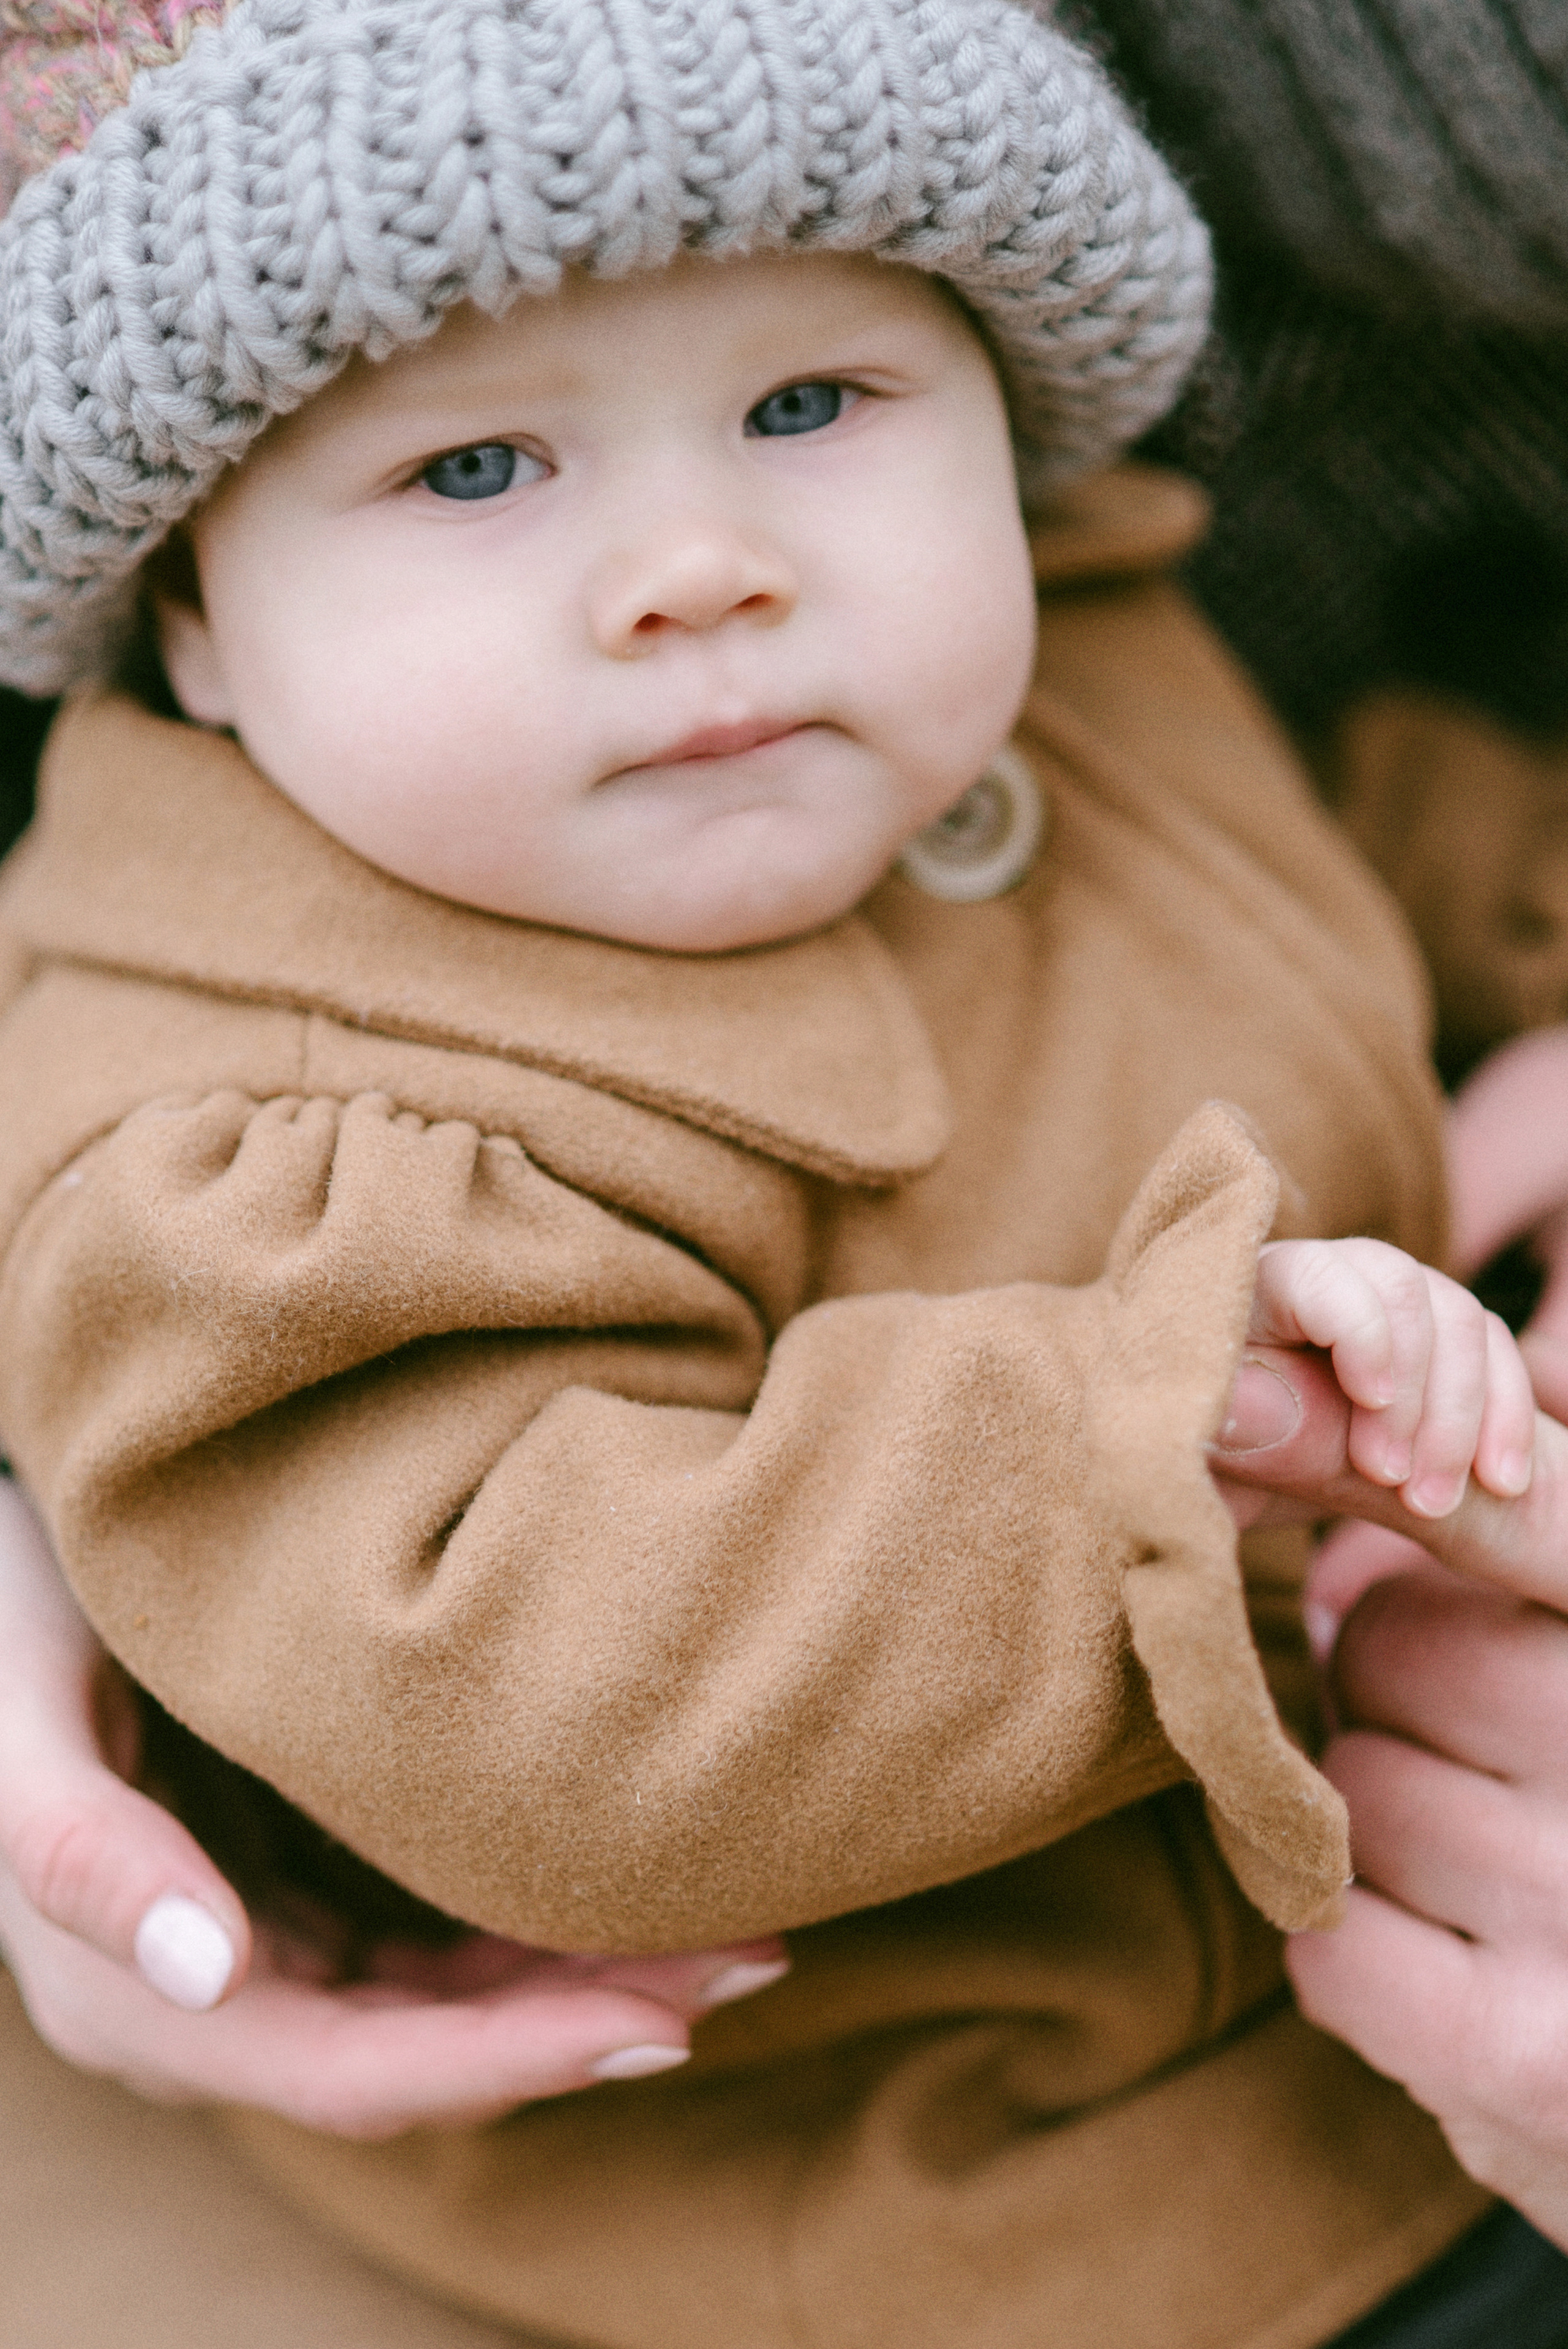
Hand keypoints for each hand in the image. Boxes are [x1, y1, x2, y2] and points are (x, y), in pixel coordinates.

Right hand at [0, 1480, 787, 2136]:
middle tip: (757, 1954)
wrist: (22, 1546)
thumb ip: (83, 1850)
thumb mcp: (22, 1719)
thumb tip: (206, 1975)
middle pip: (431, 2051)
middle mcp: (217, 1998)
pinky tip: (646, 1870)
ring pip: (454, 1998)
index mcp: (143, 2003)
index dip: (511, 2061)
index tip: (660, 2019)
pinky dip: (545, 1912)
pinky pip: (445, 1932)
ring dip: (593, 1969)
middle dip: (591, 2014)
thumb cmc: (11, 1618)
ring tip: (744, 1922)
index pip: (356, 2074)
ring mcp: (270, 1942)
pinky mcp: (306, 1880)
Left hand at [1215, 1336, 1567, 2247]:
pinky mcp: (1524, 2054)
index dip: (1388, 1452)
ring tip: (1476, 1878)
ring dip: (1374, 1827)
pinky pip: (1333, 1944)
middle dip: (1389, 1690)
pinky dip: (1351, 1958)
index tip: (1242, 1398)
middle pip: (1397, 1642)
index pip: (1535, 1509)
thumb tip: (1279, 1398)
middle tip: (1470, 1763)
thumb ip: (1507, 1528)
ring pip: (1357, 1788)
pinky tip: (1439, 1975)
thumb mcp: (1564, 1652)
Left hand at [1247, 1237, 1533, 1518]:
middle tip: (1396, 1483)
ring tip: (1432, 1502)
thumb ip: (1246, 1439)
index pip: (1308, 1273)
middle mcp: (1316, 1278)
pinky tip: (1499, 1481)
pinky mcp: (1436, 1333)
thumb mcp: (1235, 1481)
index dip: (1356, 1327)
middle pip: (1395, 1283)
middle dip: (1412, 1391)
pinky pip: (1491, 1345)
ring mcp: (1383, 1301)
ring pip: (1454, 1316)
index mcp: (1244, 1298)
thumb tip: (1237, 1403)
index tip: (1375, 1402)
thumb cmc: (1232, 1483)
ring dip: (1457, 1415)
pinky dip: (1503, 1414)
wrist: (1270, 1494)